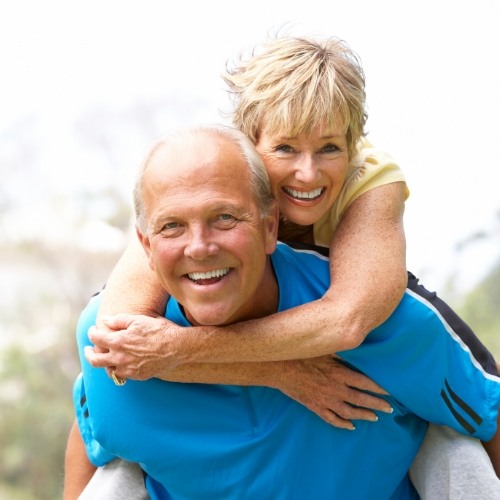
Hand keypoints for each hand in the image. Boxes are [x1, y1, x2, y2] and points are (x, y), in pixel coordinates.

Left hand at [85, 313, 183, 379]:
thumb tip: (105, 320)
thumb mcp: (139, 320)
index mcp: (118, 342)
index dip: (92, 333)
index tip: (93, 330)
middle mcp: (120, 358)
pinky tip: (121, 364)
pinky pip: (122, 375)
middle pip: (95, 360)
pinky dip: (118, 369)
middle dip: (88, 353)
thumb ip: (119, 320)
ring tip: (105, 358)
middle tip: (88, 349)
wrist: (177, 347)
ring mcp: (128, 369)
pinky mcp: (137, 376)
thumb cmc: (159, 330)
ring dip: (104, 363)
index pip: (96, 339)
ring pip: (108, 370)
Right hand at [276, 356, 392, 429]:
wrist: (280, 368)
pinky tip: (350, 426)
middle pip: (361, 400)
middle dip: (377, 405)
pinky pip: (332, 419)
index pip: (365, 383)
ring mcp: (326, 400)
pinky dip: (342, 424)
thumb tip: (355, 348)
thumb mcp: (324, 350)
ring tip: (375, 418)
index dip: (379, 388)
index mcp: (339, 373)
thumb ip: (341, 353)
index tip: (389, 392)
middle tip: (389, 409)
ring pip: (349, 413)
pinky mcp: (315, 407)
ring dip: (364, 416)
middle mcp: (336, 389)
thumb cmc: (301, 355)